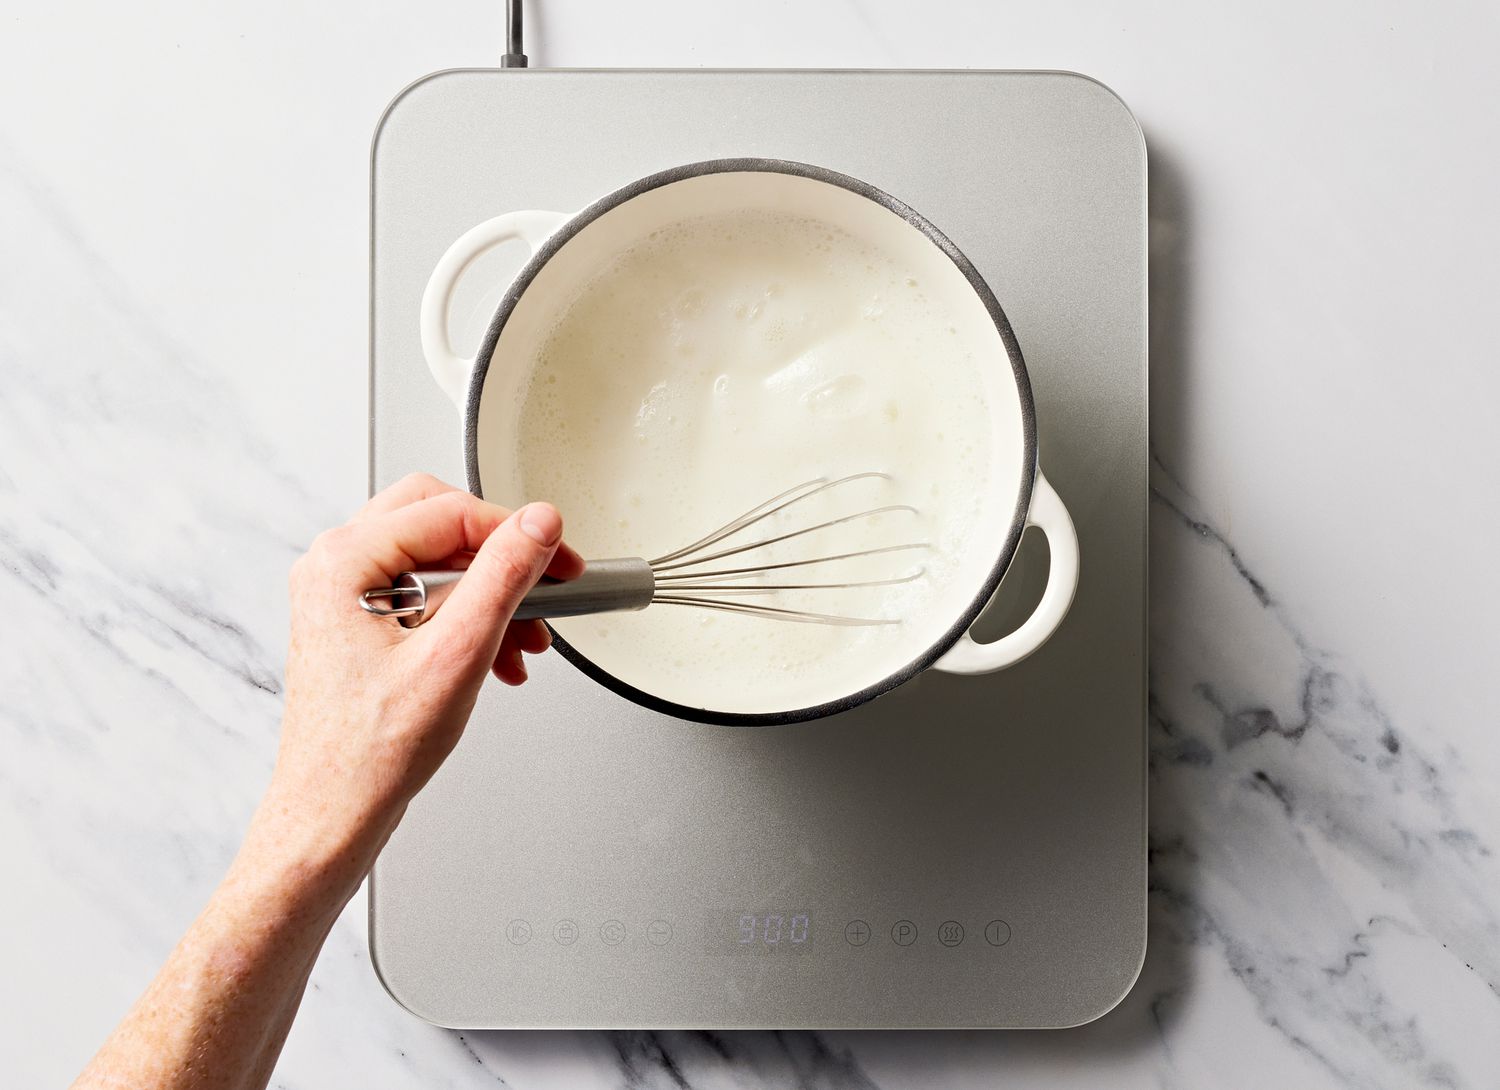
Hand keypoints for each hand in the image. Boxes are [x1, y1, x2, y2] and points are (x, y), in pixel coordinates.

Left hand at [261, 473, 584, 860]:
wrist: (333, 813)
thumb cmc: (369, 753)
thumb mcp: (456, 654)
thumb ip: (503, 577)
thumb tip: (537, 525)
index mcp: (344, 561)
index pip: (452, 511)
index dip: (518, 533)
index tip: (561, 560)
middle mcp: (335, 568)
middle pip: (441, 520)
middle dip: (502, 557)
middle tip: (546, 583)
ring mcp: (343, 596)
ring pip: (437, 559)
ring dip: (491, 593)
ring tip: (525, 640)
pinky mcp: (358, 623)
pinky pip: (426, 594)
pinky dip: (469, 618)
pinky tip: (498, 655)